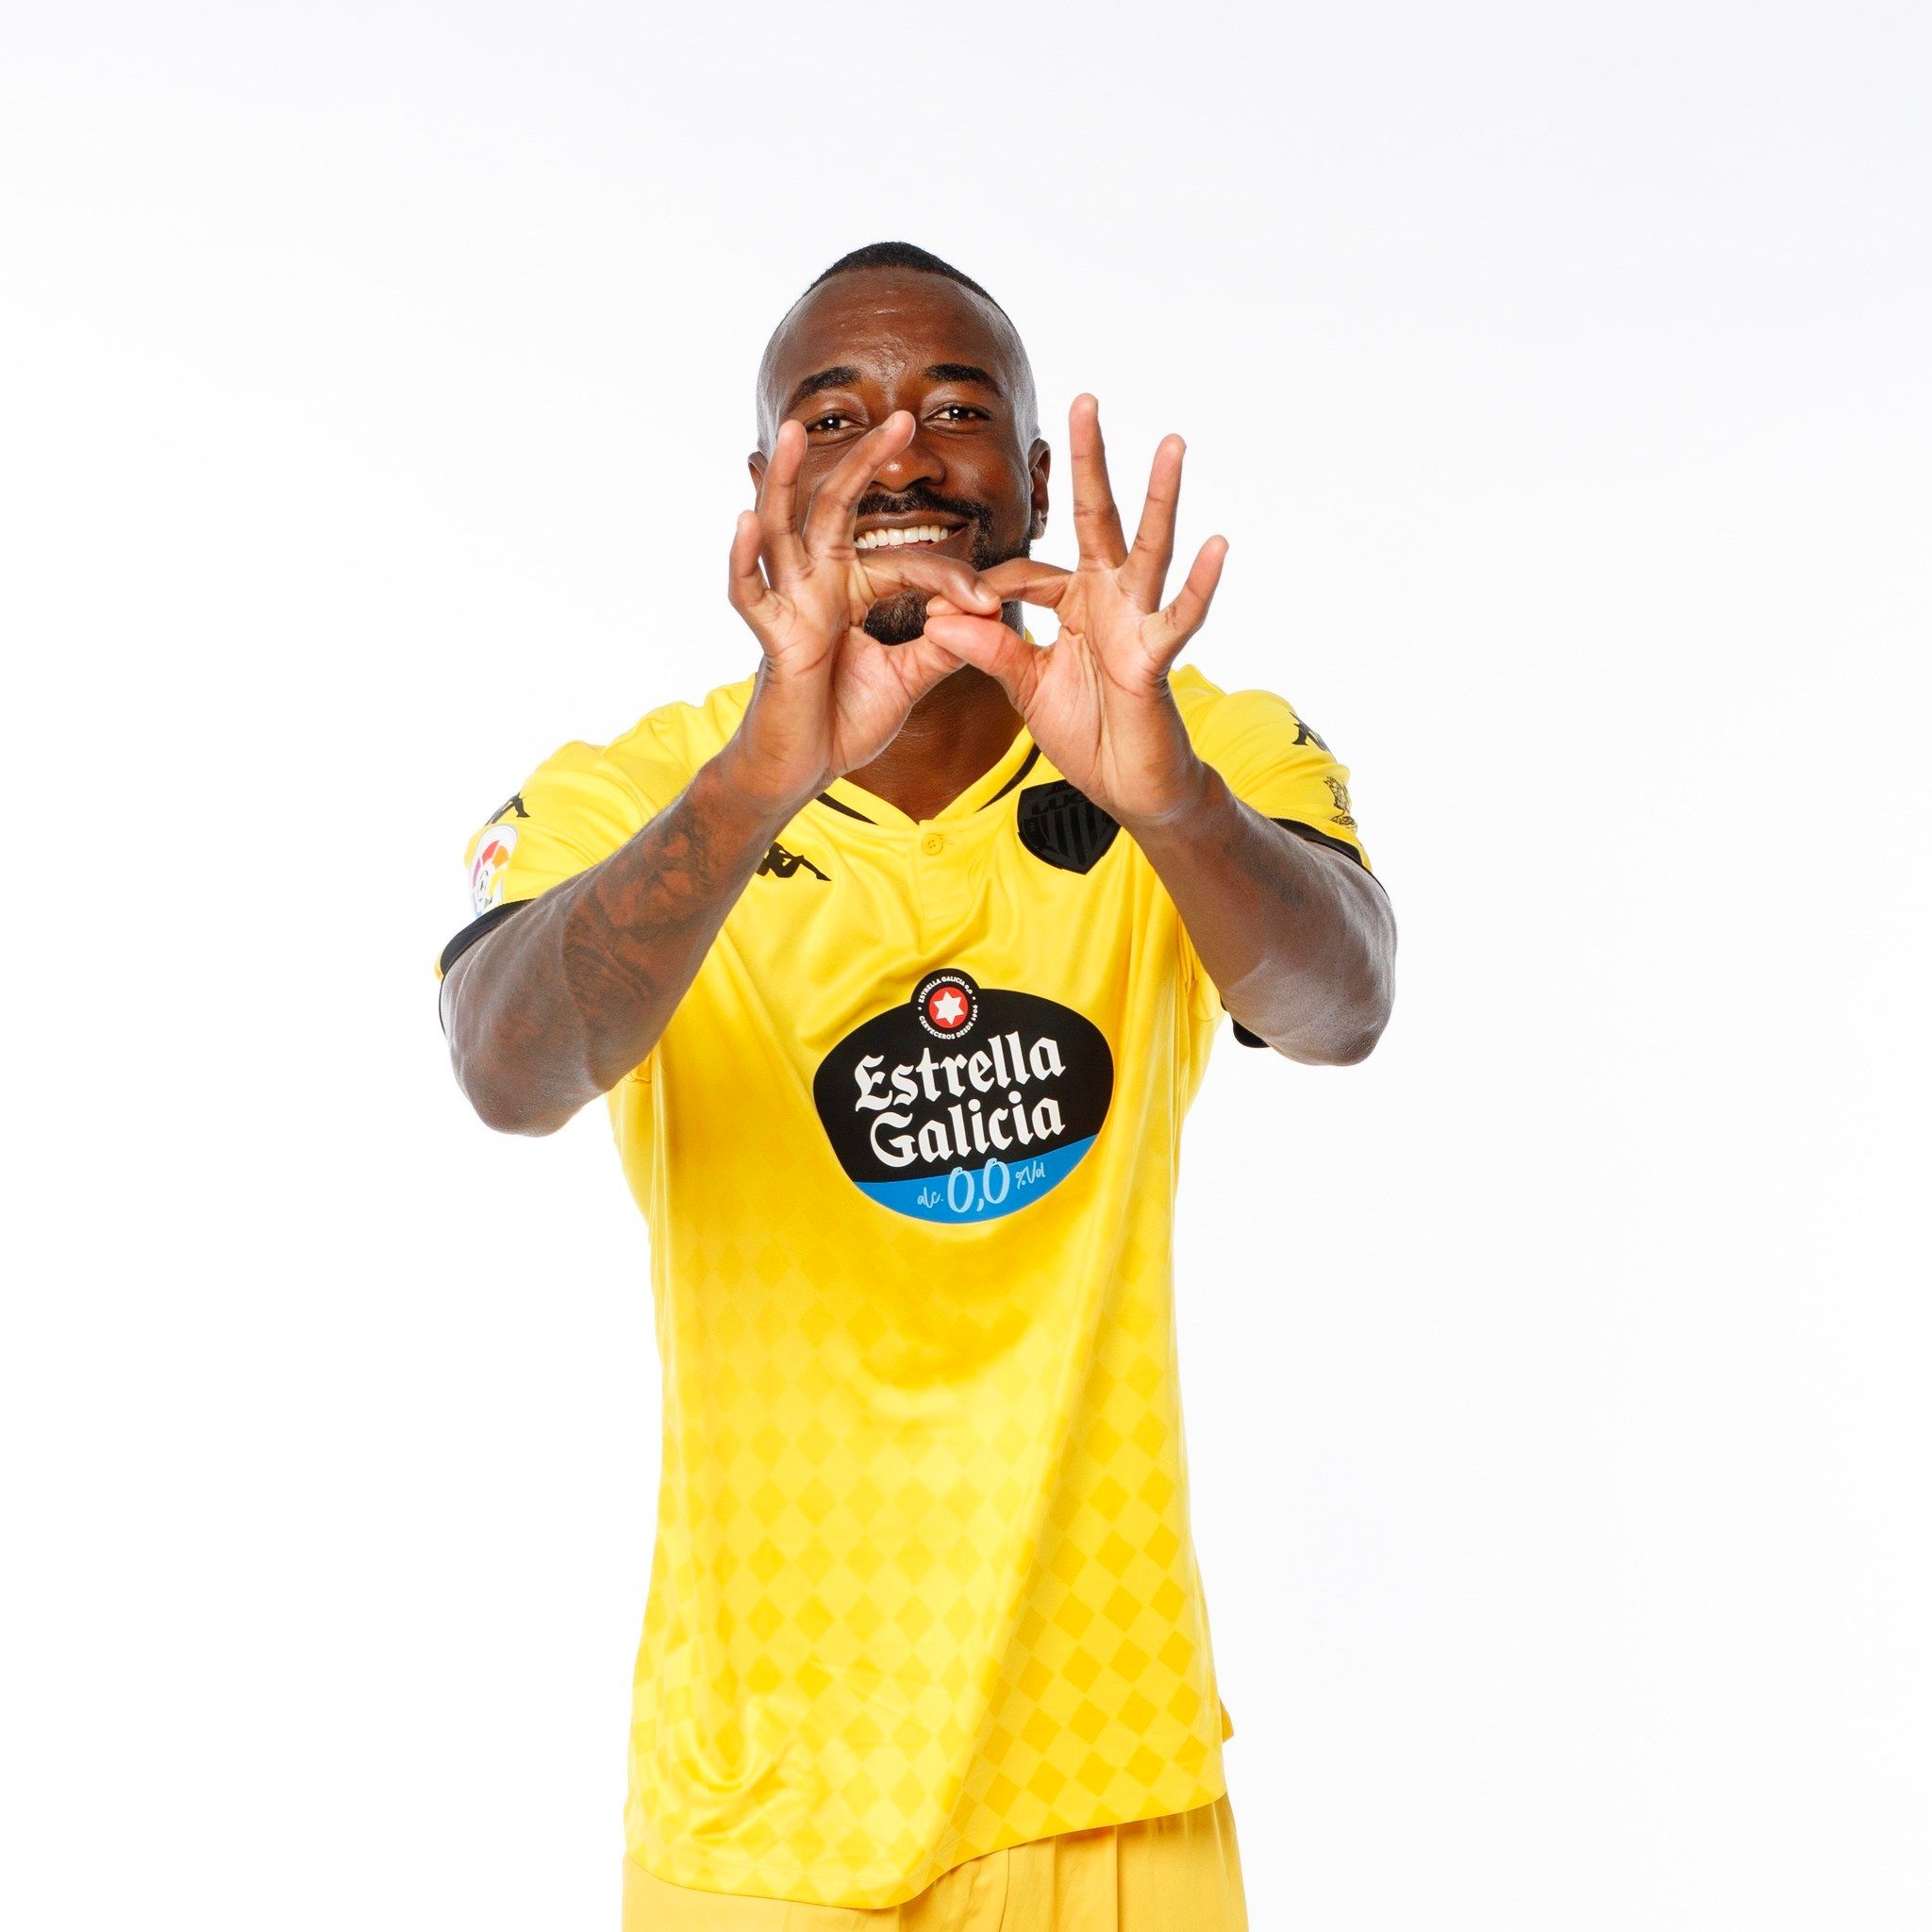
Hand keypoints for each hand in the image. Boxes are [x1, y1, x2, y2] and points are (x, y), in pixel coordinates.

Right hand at [726, 411, 999, 810]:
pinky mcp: (770, 637)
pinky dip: (744, 558)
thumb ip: (942, 647)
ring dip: (784, 481)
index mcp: (853, 589)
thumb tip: (985, 618)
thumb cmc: (845, 719)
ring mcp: (790, 606)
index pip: (904, 560)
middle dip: (864, 463)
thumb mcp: (908, 678)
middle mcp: (818, 584)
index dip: (948, 577)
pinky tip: (745, 520)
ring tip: (790, 432)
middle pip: (835, 509)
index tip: (989, 600)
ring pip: (781, 530)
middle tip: (902, 419)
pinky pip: (749, 593)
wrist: (804, 770)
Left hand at [920, 394, 1226, 827]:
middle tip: (1085, 398)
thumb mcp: (1024, 686)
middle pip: (1098, 518)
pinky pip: (1179, 616)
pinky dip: (1199, 584)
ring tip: (1170, 442)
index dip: (987, 587)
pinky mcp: (1156, 658)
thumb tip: (938, 619)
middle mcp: (1110, 599)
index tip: (951, 611)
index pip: (1027, 570)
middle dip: (1091, 460)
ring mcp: (1138, 623)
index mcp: (1075, 602)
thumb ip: (987, 650)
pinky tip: (1216, 543)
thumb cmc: (1086, 731)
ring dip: (1160, 496)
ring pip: (1149, 549)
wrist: (1128, 786)